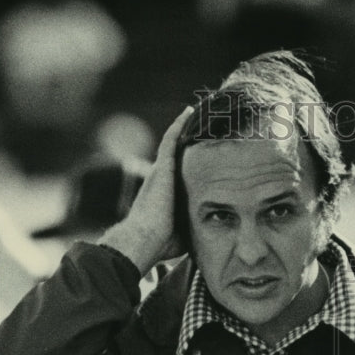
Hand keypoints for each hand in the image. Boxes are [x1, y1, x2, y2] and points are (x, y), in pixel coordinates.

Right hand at [101, 106, 193, 274]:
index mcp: (163, 194)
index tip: (198, 154)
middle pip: (175, 154)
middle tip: (200, 125)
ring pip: (173, 143)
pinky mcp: (162, 167)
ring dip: (183, 127)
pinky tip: (189, 112)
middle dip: (186, 140)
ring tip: (195, 111)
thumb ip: (193, 228)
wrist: (144, 239)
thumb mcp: (182, 233)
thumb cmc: (160, 243)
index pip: (178, 174)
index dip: (187, 163)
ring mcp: (160, 171)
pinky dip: (178, 125)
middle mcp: (160, 179)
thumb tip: (210, 235)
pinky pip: (171, 140)